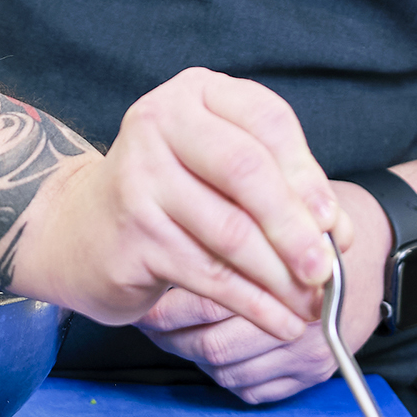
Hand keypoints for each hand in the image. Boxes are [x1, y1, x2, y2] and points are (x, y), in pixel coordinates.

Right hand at [2, 68, 339, 339]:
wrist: (80, 230)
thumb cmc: (168, 195)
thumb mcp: (218, 169)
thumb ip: (278, 186)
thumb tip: (337, 234)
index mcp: (193, 95)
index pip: (268, 121)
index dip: (308, 175)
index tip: (333, 223)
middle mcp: (159, 125)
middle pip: (248, 174)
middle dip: (296, 229)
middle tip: (326, 271)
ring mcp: (140, 179)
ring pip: (232, 233)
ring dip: (281, 278)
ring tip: (312, 306)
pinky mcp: (134, 235)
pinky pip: (210, 275)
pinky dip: (254, 304)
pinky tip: (281, 321)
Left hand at [139, 181, 389, 403]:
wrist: (383, 252)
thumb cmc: (319, 226)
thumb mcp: (280, 208)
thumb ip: (234, 223)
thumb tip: (168, 235)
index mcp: (289, 284)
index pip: (211, 301)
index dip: (167, 301)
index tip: (144, 291)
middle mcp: (301, 328)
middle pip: (211, 344)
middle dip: (169, 333)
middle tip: (145, 314)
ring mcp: (307, 358)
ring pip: (225, 371)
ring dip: (190, 354)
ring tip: (168, 331)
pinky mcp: (311, 376)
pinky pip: (251, 390)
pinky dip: (222, 373)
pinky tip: (207, 349)